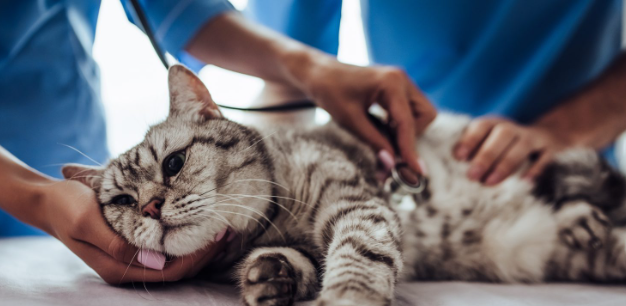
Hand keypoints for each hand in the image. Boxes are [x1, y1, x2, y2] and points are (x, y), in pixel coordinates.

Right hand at [39, 180, 225, 284]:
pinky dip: (188, 239)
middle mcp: (130, 267)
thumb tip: (158, 261)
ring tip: (224, 227)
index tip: (218, 234)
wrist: (48, 200)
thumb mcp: (88, 221)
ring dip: (201, 247)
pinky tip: (202, 222)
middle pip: (179, 270)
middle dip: (206, 253)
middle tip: (230, 230)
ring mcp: (134, 257)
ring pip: (177, 261)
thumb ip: (119, 244)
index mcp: (118, 267)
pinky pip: (169, 249)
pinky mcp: (136, 244)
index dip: (197, 257)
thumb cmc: (67, 206)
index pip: (170, 271)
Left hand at [298, 58, 436, 173]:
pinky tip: (383, 130)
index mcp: (391, 83)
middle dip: (412, 135)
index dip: (410, 150)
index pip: (408, 123)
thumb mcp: (350, 120)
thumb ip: (374, 141)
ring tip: (384, 138)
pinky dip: (401, 124)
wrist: (319, 73)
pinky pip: (410, 110)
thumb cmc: (330, 92)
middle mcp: (401, 79)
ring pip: (421, 113)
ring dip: (408, 130)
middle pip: (426, 115)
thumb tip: (392, 165)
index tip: (416, 172)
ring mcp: (400, 81)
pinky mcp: (396, 87)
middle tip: (391, 147)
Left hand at [454, 117, 566, 184]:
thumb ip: (473, 151)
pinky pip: (544, 157)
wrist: (547, 136)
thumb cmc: (505, 146)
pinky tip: (524, 182)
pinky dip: (535, 169)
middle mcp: (513, 128)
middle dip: (486, 156)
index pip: (482, 126)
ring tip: (491, 182)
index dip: (470, 140)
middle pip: (502, 135)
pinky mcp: (550, 149)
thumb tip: (452, 164)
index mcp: (495, 124)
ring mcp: (533, 137)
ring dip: (505, 164)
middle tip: (472, 176)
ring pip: (521, 146)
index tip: (458, 157)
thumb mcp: (489, 142)